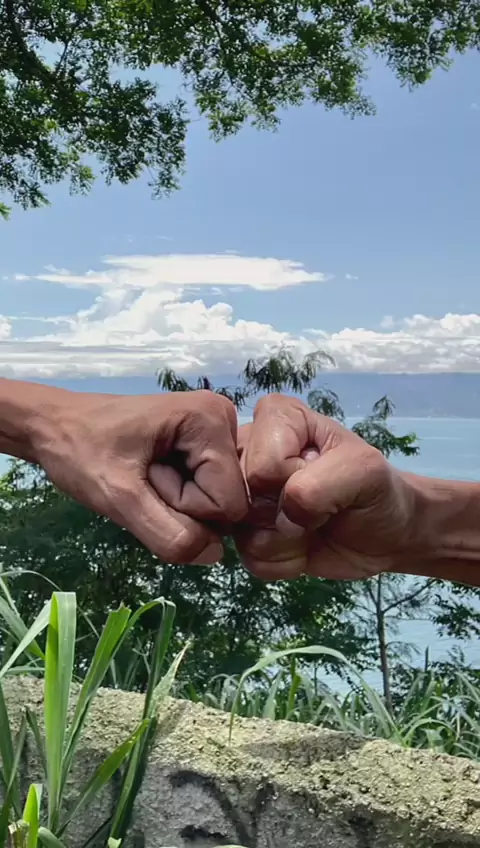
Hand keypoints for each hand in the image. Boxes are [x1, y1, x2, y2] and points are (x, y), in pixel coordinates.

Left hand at [33, 390, 247, 562]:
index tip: (147, 480)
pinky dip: (177, 495)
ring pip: (217, 501)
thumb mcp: (118, 498)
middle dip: (182, 504)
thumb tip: (214, 554)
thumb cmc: (79, 450)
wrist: (53, 425)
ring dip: (177, 502)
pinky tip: (151, 474)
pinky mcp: (205, 443)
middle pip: (228, 501)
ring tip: (143, 474)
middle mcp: (225, 419)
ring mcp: (217, 431)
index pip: (230, 503)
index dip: (186, 507)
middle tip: (142, 478)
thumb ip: (168, 533)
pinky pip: (206, 492)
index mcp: (212, 418)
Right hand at [235, 395, 419, 580]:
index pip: (262, 464)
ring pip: (241, 531)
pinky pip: (249, 557)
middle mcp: (249, 448)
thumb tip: (284, 516)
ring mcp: (243, 492)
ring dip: (286, 541)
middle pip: (243, 497)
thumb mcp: (364, 471)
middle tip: (318, 506)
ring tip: (311, 525)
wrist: (385, 535)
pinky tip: (303, 545)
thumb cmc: (376, 491)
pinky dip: (284, 561)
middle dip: (285, 514)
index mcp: (276, 417)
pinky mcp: (246, 532)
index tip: (320, 476)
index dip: (294, 481)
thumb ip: (321, 483)